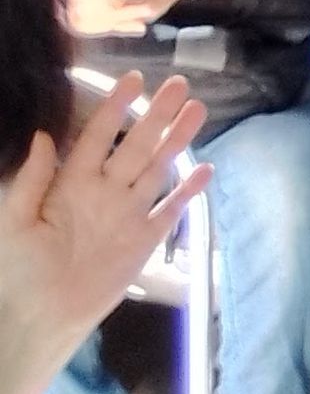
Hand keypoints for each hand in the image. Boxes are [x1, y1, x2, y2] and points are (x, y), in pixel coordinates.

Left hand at [2, 73, 210, 353]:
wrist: (42, 314)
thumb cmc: (19, 269)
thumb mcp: (15, 221)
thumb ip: (33, 179)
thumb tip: (44, 136)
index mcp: (73, 183)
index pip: (99, 136)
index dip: (115, 107)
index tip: (133, 79)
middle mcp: (105, 191)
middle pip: (137, 145)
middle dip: (157, 114)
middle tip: (178, 84)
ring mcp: (128, 214)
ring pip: (158, 168)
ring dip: (177, 141)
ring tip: (197, 110)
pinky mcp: (145, 240)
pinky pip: (170, 210)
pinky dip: (188, 191)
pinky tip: (205, 169)